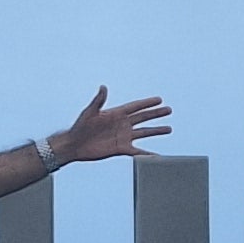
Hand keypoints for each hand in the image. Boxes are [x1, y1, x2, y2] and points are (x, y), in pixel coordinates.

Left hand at [48, 87, 171, 165]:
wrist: (74, 145)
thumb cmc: (79, 127)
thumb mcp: (89, 112)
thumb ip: (98, 101)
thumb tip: (103, 87)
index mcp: (116, 113)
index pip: (135, 107)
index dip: (147, 103)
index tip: (159, 99)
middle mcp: (121, 124)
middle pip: (143, 118)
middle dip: (156, 114)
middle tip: (169, 110)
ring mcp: (122, 136)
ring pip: (143, 132)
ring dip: (156, 131)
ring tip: (169, 129)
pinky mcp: (120, 149)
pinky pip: (137, 152)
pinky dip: (147, 154)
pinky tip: (156, 156)